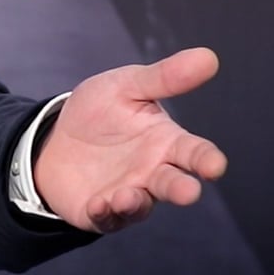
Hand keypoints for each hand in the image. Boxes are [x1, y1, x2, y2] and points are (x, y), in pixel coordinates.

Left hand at [32, 47, 226, 232]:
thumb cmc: (101, 112)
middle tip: (189, 192)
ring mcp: (129, 194)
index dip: (207, 160)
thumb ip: (164, 77)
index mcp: (166, 142)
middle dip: (182, 189)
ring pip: (141, 205)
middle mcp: (153, 172)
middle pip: (173, 184)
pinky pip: (106, 217)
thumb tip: (209, 56)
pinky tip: (98, 203)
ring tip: (127, 195)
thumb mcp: (128, 86)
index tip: (216, 166)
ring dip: (136, 202)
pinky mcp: (102, 212)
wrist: (57, 139)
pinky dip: (104, 213)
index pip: (194, 152)